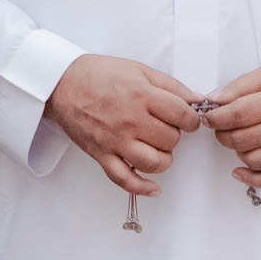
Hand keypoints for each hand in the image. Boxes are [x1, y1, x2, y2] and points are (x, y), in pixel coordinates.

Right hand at [43, 55, 200, 196]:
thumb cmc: (99, 75)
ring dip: (163, 158)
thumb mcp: (139, 70)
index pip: (182, 115)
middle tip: (165, 127)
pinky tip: (154, 189)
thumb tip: (198, 100)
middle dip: (174, 134)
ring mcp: (115, 140)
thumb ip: (171, 86)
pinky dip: (142, 188)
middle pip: (171, 139)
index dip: (191, 119)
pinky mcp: (101, 154)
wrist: (62, 84)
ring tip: (158, 147)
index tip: (188, 120)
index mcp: (141, 95)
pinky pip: (124, 179)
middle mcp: (130, 120)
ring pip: (154, 162)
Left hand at [203, 64, 260, 191]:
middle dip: (222, 134)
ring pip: (254, 160)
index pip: (237, 114)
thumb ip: (240, 86)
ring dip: (238, 152)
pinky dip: (253, 179)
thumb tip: (214, 99)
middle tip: (220, 127)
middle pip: (242, 139)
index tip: (208, 117)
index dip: (216, 118)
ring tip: (238, 140)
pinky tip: (239, 171)